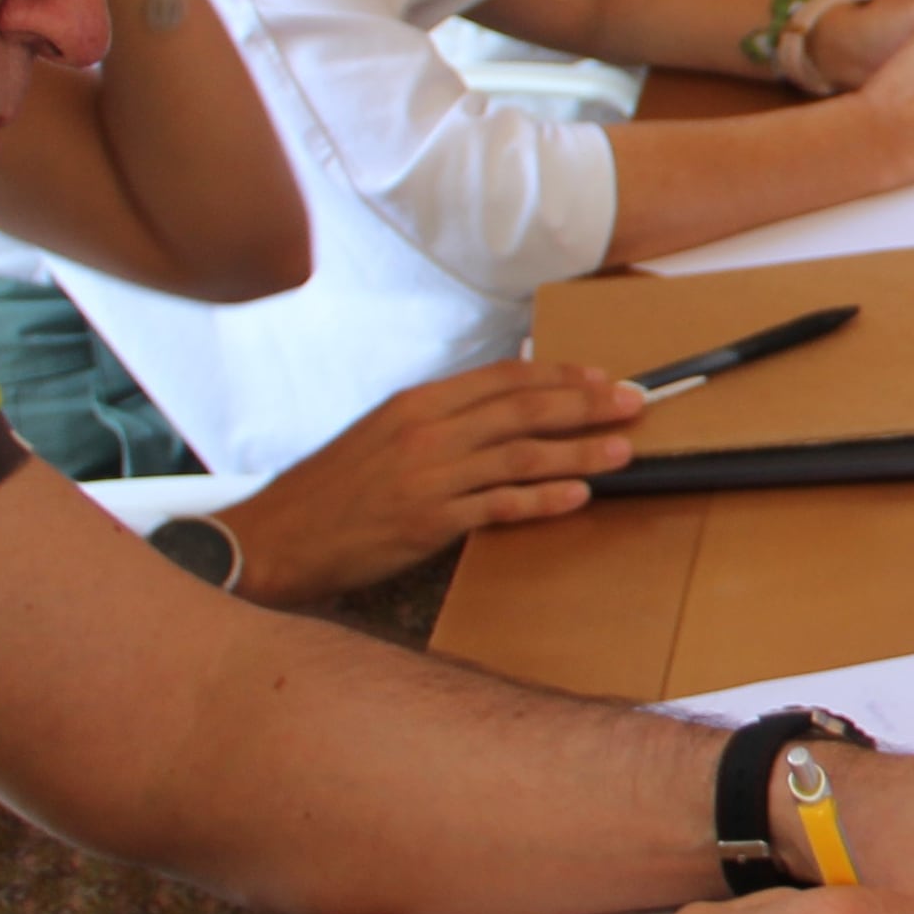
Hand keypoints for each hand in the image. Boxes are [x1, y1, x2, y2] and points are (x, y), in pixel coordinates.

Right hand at [215, 362, 648, 601]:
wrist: (277, 536)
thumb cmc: (331, 490)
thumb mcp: (380, 436)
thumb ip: (436, 422)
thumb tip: (495, 412)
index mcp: (417, 404)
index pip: (503, 379)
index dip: (559, 377)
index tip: (600, 378)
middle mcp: (427, 431)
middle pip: (523, 409)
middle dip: (587, 404)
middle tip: (636, 404)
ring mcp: (429, 475)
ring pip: (521, 455)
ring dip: (578, 451)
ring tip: (623, 451)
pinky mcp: (427, 520)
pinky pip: (498, 505)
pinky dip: (542, 500)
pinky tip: (579, 496)